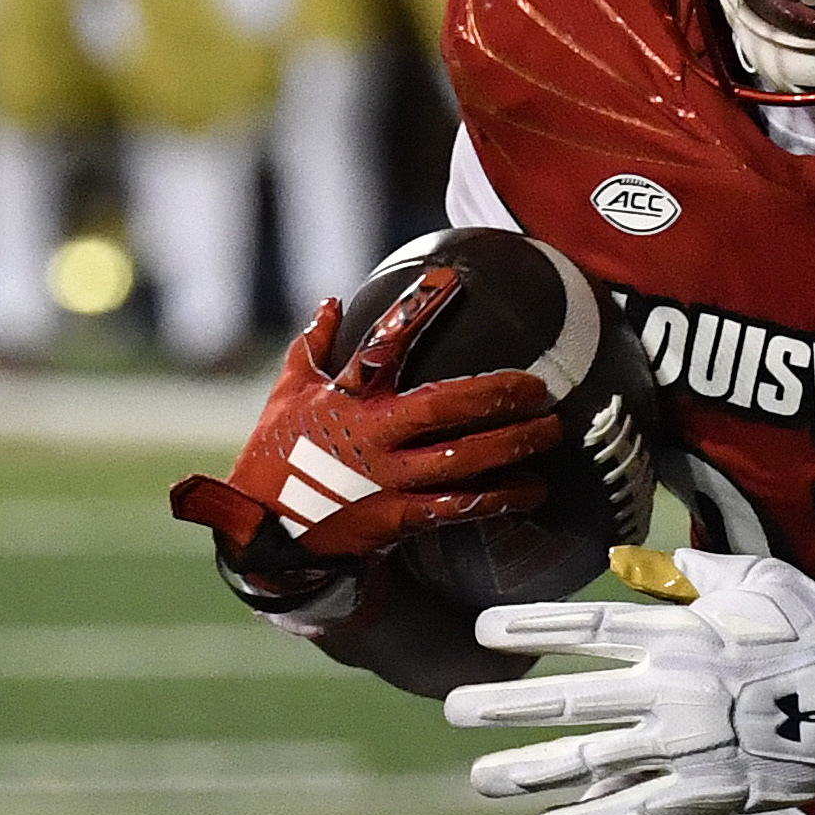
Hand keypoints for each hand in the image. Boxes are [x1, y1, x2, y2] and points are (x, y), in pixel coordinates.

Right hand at [166, 280, 561, 595]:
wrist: (265, 531)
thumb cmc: (276, 455)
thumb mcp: (287, 395)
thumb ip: (313, 347)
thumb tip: (331, 301)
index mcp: (342, 400)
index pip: (379, 346)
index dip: (414, 313)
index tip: (449, 282)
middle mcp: (370, 438)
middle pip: (440, 407)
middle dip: (492, 393)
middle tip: (537, 385)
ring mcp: (387, 481)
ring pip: (460, 460)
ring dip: (511, 445)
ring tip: (550, 432)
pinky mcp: (399, 519)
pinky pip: (459, 507)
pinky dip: (499, 498)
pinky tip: (534, 490)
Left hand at [453, 547, 814, 814]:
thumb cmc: (811, 630)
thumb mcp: (753, 580)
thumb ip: (686, 572)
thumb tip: (626, 559)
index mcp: (679, 636)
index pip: (587, 631)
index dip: (530, 630)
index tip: (480, 632)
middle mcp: (671, 691)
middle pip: (570, 699)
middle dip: (505, 705)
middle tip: (453, 709)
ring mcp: (685, 747)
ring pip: (590, 762)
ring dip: (529, 771)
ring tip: (481, 778)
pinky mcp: (705, 791)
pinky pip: (634, 810)